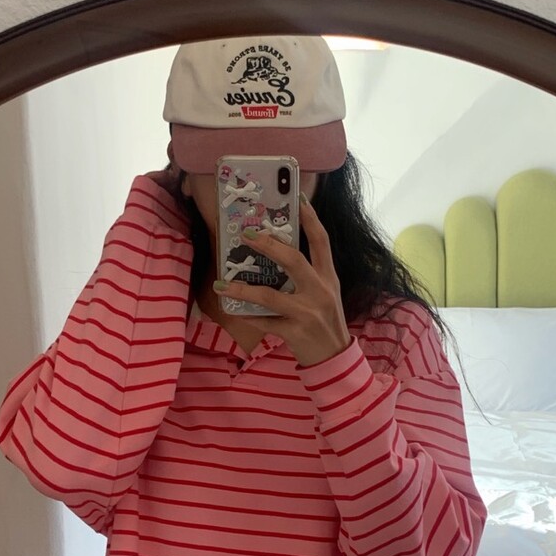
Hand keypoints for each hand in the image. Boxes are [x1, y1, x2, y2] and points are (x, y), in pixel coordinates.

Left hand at [213, 196, 352, 367]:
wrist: (334, 359)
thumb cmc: (325, 322)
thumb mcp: (324, 294)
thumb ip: (308, 275)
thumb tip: (276, 254)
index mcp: (328, 278)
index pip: (321, 241)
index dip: (310, 218)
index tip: (297, 197)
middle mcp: (320, 291)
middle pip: (294, 261)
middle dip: (269, 246)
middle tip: (247, 234)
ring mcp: (307, 313)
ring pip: (270, 296)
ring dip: (243, 288)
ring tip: (222, 283)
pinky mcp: (295, 332)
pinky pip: (266, 321)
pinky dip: (248, 316)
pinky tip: (233, 310)